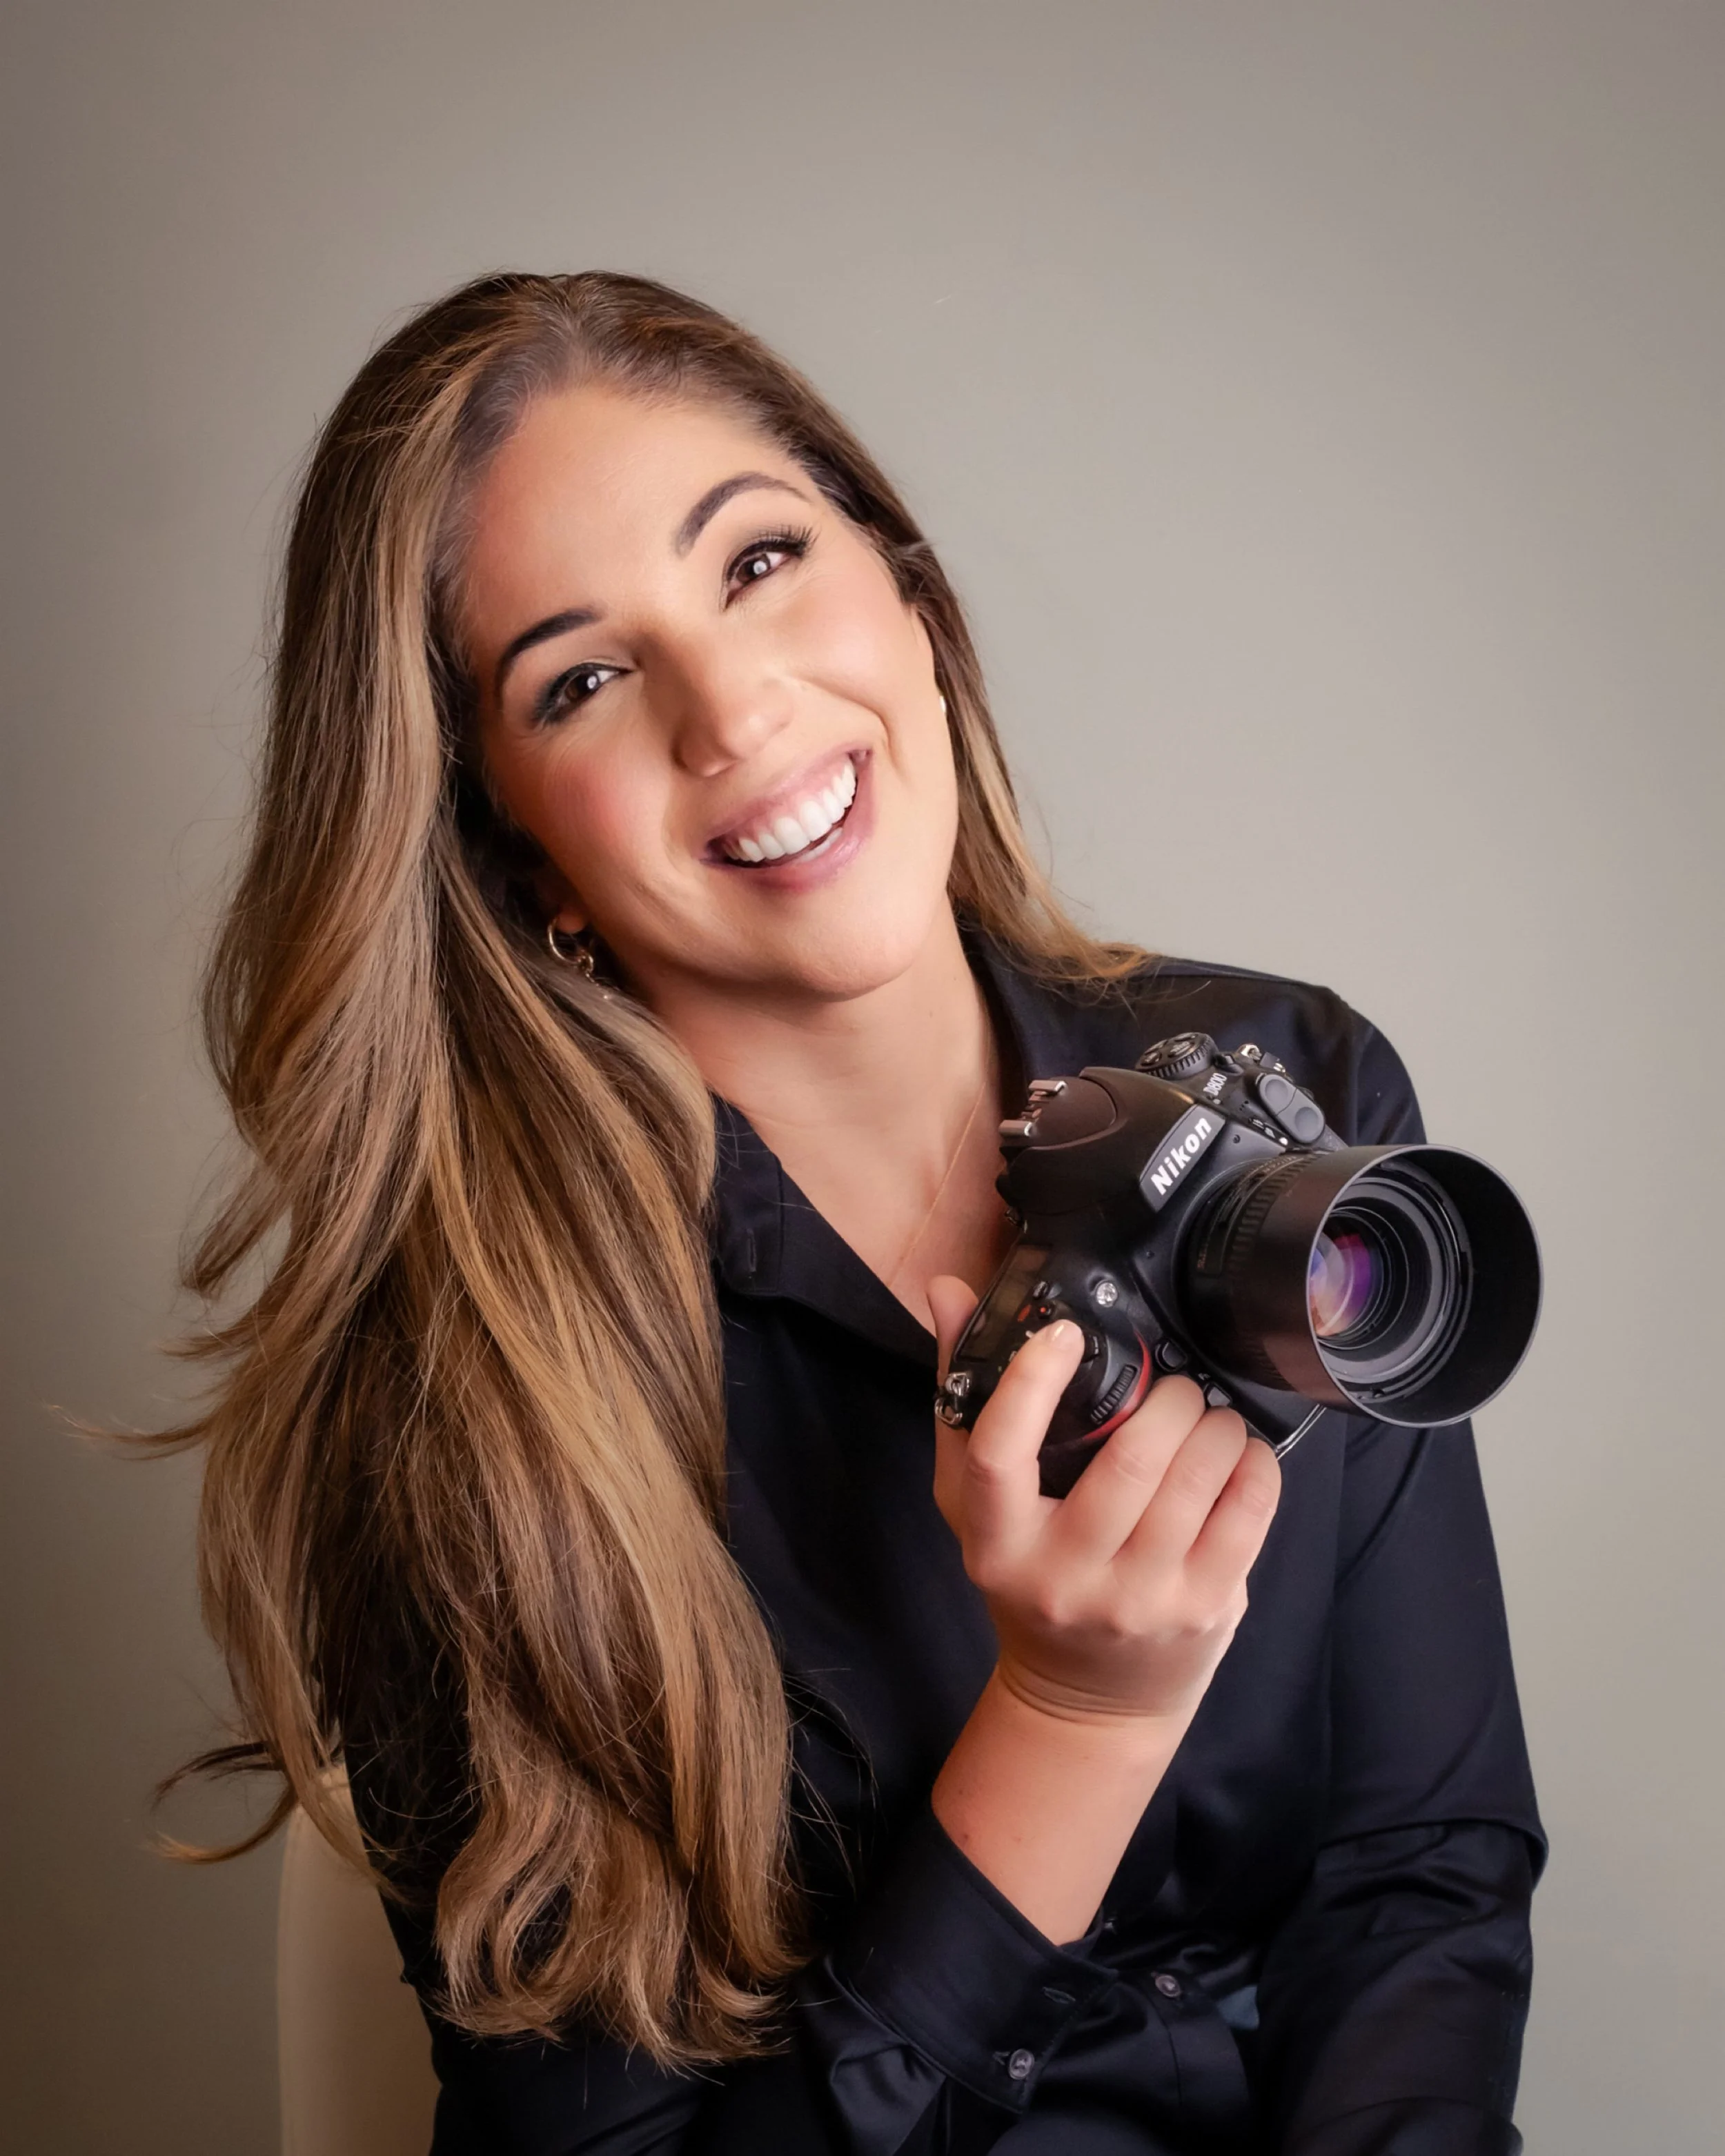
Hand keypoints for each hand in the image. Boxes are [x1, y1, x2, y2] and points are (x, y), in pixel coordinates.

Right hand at [929, 1277, 1281, 1729]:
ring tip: (1207, 1414)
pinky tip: (1240, 1454)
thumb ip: (962, 1395)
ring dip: (1214, 1425)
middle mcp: (1065, 1578)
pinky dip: (1253, 1466)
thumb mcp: (972, 1503)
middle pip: (1130, 1462)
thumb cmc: (1028, 1577)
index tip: (1062, 1331)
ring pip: (1196, 1480)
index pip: (999, 1456)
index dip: (1031, 1383)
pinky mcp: (1203, 1610)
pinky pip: (1247, 1516)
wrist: (1084, 1701)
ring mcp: (1140, 1600)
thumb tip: (948, 1291)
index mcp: (996, 1544)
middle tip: (1172, 1386)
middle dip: (1167, 1399)